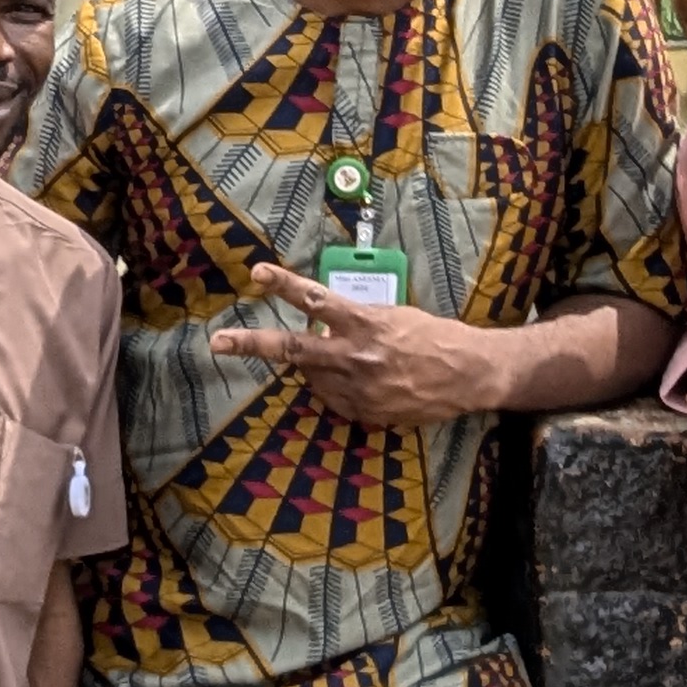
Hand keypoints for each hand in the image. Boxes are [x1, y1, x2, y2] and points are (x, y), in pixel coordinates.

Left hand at [208, 263, 512, 425]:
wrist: (469, 374)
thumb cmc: (432, 336)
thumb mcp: (392, 316)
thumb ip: (354, 322)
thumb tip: (322, 329)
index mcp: (364, 322)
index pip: (315, 300)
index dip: (283, 285)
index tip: (257, 273)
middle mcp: (355, 354)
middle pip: (292, 349)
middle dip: (251, 344)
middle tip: (218, 342)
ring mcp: (358, 387)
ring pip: (311, 378)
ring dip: (316, 368)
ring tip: (350, 361)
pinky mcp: (365, 412)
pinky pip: (334, 400)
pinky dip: (338, 389)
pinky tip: (365, 383)